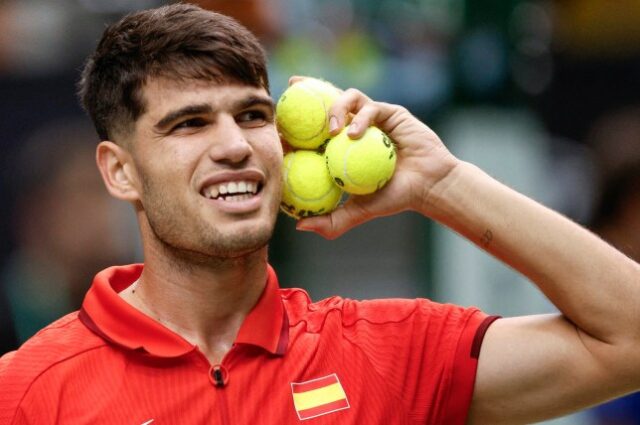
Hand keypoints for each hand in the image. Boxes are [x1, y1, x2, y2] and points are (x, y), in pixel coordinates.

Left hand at [289, 77, 458, 238]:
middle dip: (303, 95)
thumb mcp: (358, 212)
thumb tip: (299, 226)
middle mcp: (351, 127)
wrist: (428, 186)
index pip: (310, 131)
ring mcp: (369, 117)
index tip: (277, 129)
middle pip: (323, 104)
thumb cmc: (393, 197)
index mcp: (339, 146)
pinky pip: (369, 107)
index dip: (292, 125)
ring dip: (334, 109)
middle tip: (289, 99)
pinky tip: (356, 134)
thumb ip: (332, 221)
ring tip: (330, 130)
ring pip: (345, 98)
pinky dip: (360, 118)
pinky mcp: (387, 111)